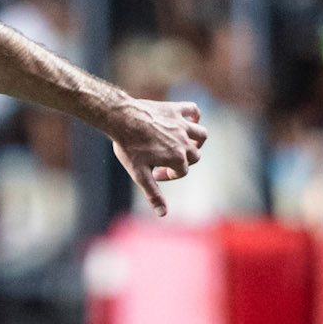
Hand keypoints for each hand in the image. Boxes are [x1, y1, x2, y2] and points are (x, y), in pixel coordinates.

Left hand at [109, 97, 207, 215]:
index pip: (181, 172)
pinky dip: (194, 115)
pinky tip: (189, 120)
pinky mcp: (176, 109)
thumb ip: (153, 194)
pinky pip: (193, 110)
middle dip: (183, 161)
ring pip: (201, 134)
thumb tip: (163, 214)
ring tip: (185, 145)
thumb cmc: (128, 147)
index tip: (153, 172)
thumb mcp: (139, 174)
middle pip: (195, 155)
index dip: (168, 175)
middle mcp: (184, 141)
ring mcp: (181, 124)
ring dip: (197, 141)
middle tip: (165, 160)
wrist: (121, 119)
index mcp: (177, 158)